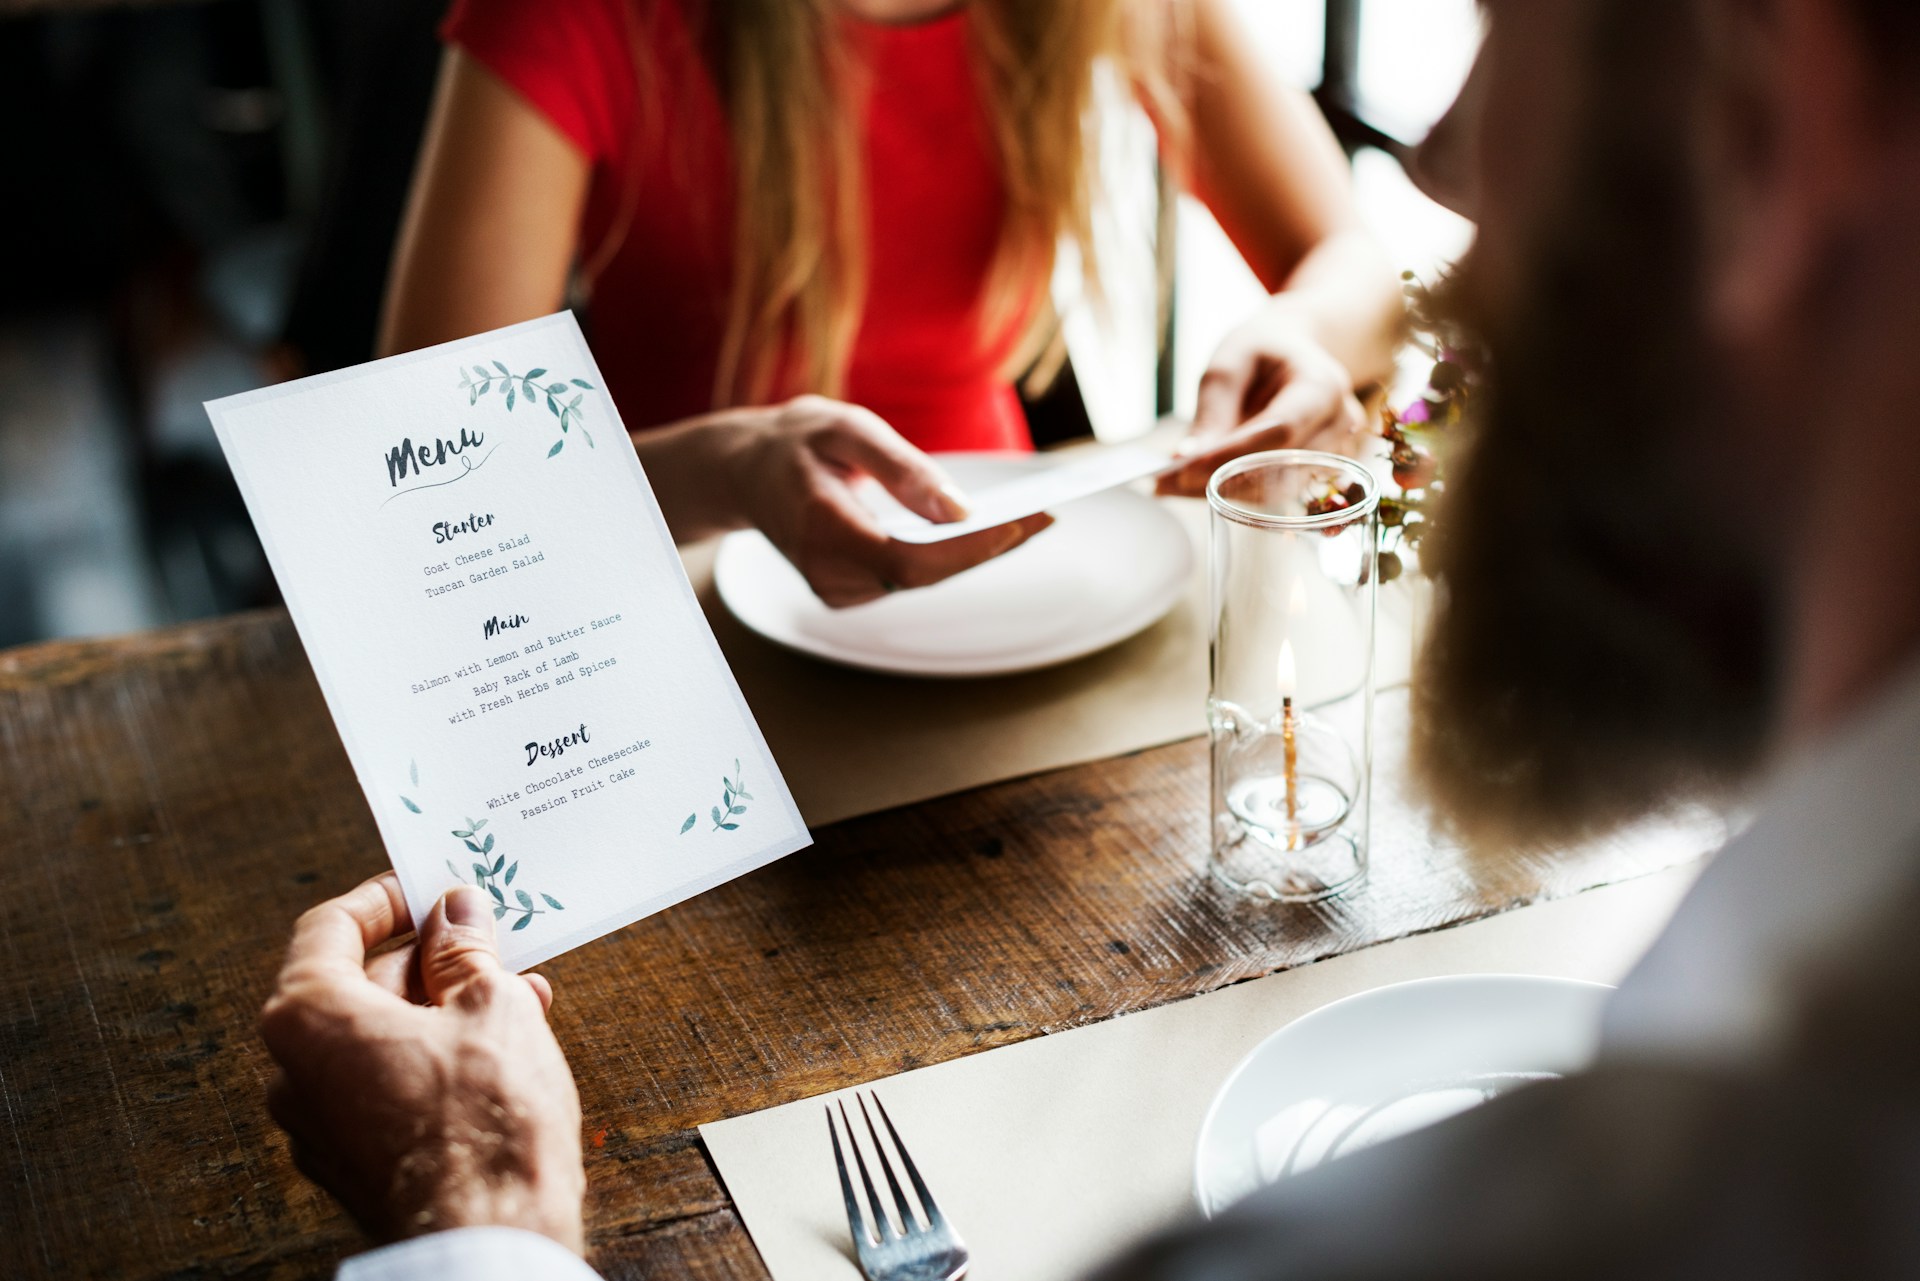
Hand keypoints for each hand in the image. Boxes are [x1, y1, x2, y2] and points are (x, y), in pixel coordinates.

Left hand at [259, 874, 584, 1250]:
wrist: (488, 1237)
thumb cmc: (484, 1120)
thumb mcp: (491, 1005)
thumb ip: (464, 950)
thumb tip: (456, 913)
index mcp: (309, 1017)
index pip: (329, 927)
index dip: (385, 899)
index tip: (429, 887)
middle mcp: (294, 1072)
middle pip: (356, 984)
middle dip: (430, 959)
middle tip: (489, 939)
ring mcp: (319, 1125)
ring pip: (379, 1037)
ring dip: (444, 1008)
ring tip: (518, 994)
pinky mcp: (352, 1163)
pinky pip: (386, 1085)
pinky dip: (435, 1057)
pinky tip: (501, 1049)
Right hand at [730, 395, 1052, 607]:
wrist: (744, 472)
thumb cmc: (798, 442)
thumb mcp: (845, 429)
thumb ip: (901, 469)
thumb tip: (960, 510)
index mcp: (821, 531)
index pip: (910, 561)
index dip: (970, 548)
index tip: (1024, 522)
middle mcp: (827, 574)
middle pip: (926, 574)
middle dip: (989, 546)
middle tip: (1049, 514)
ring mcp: (835, 591)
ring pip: (924, 579)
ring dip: (976, 551)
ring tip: (1032, 518)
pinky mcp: (848, 592)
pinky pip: (912, 576)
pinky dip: (950, 554)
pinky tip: (985, 530)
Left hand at [1156, 312, 1368, 497]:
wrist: (1294, 351)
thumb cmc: (1262, 350)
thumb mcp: (1230, 363)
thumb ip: (1211, 410)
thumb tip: (1186, 459)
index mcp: (1323, 385)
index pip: (1280, 430)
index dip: (1233, 454)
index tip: (1184, 469)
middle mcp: (1339, 423)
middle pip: (1280, 468)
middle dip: (1219, 479)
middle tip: (1164, 483)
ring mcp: (1336, 451)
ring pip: (1277, 489)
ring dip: (1221, 492)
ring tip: (1171, 484)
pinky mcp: (1320, 472)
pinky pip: (1275, 492)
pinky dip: (1232, 492)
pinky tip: (1196, 484)